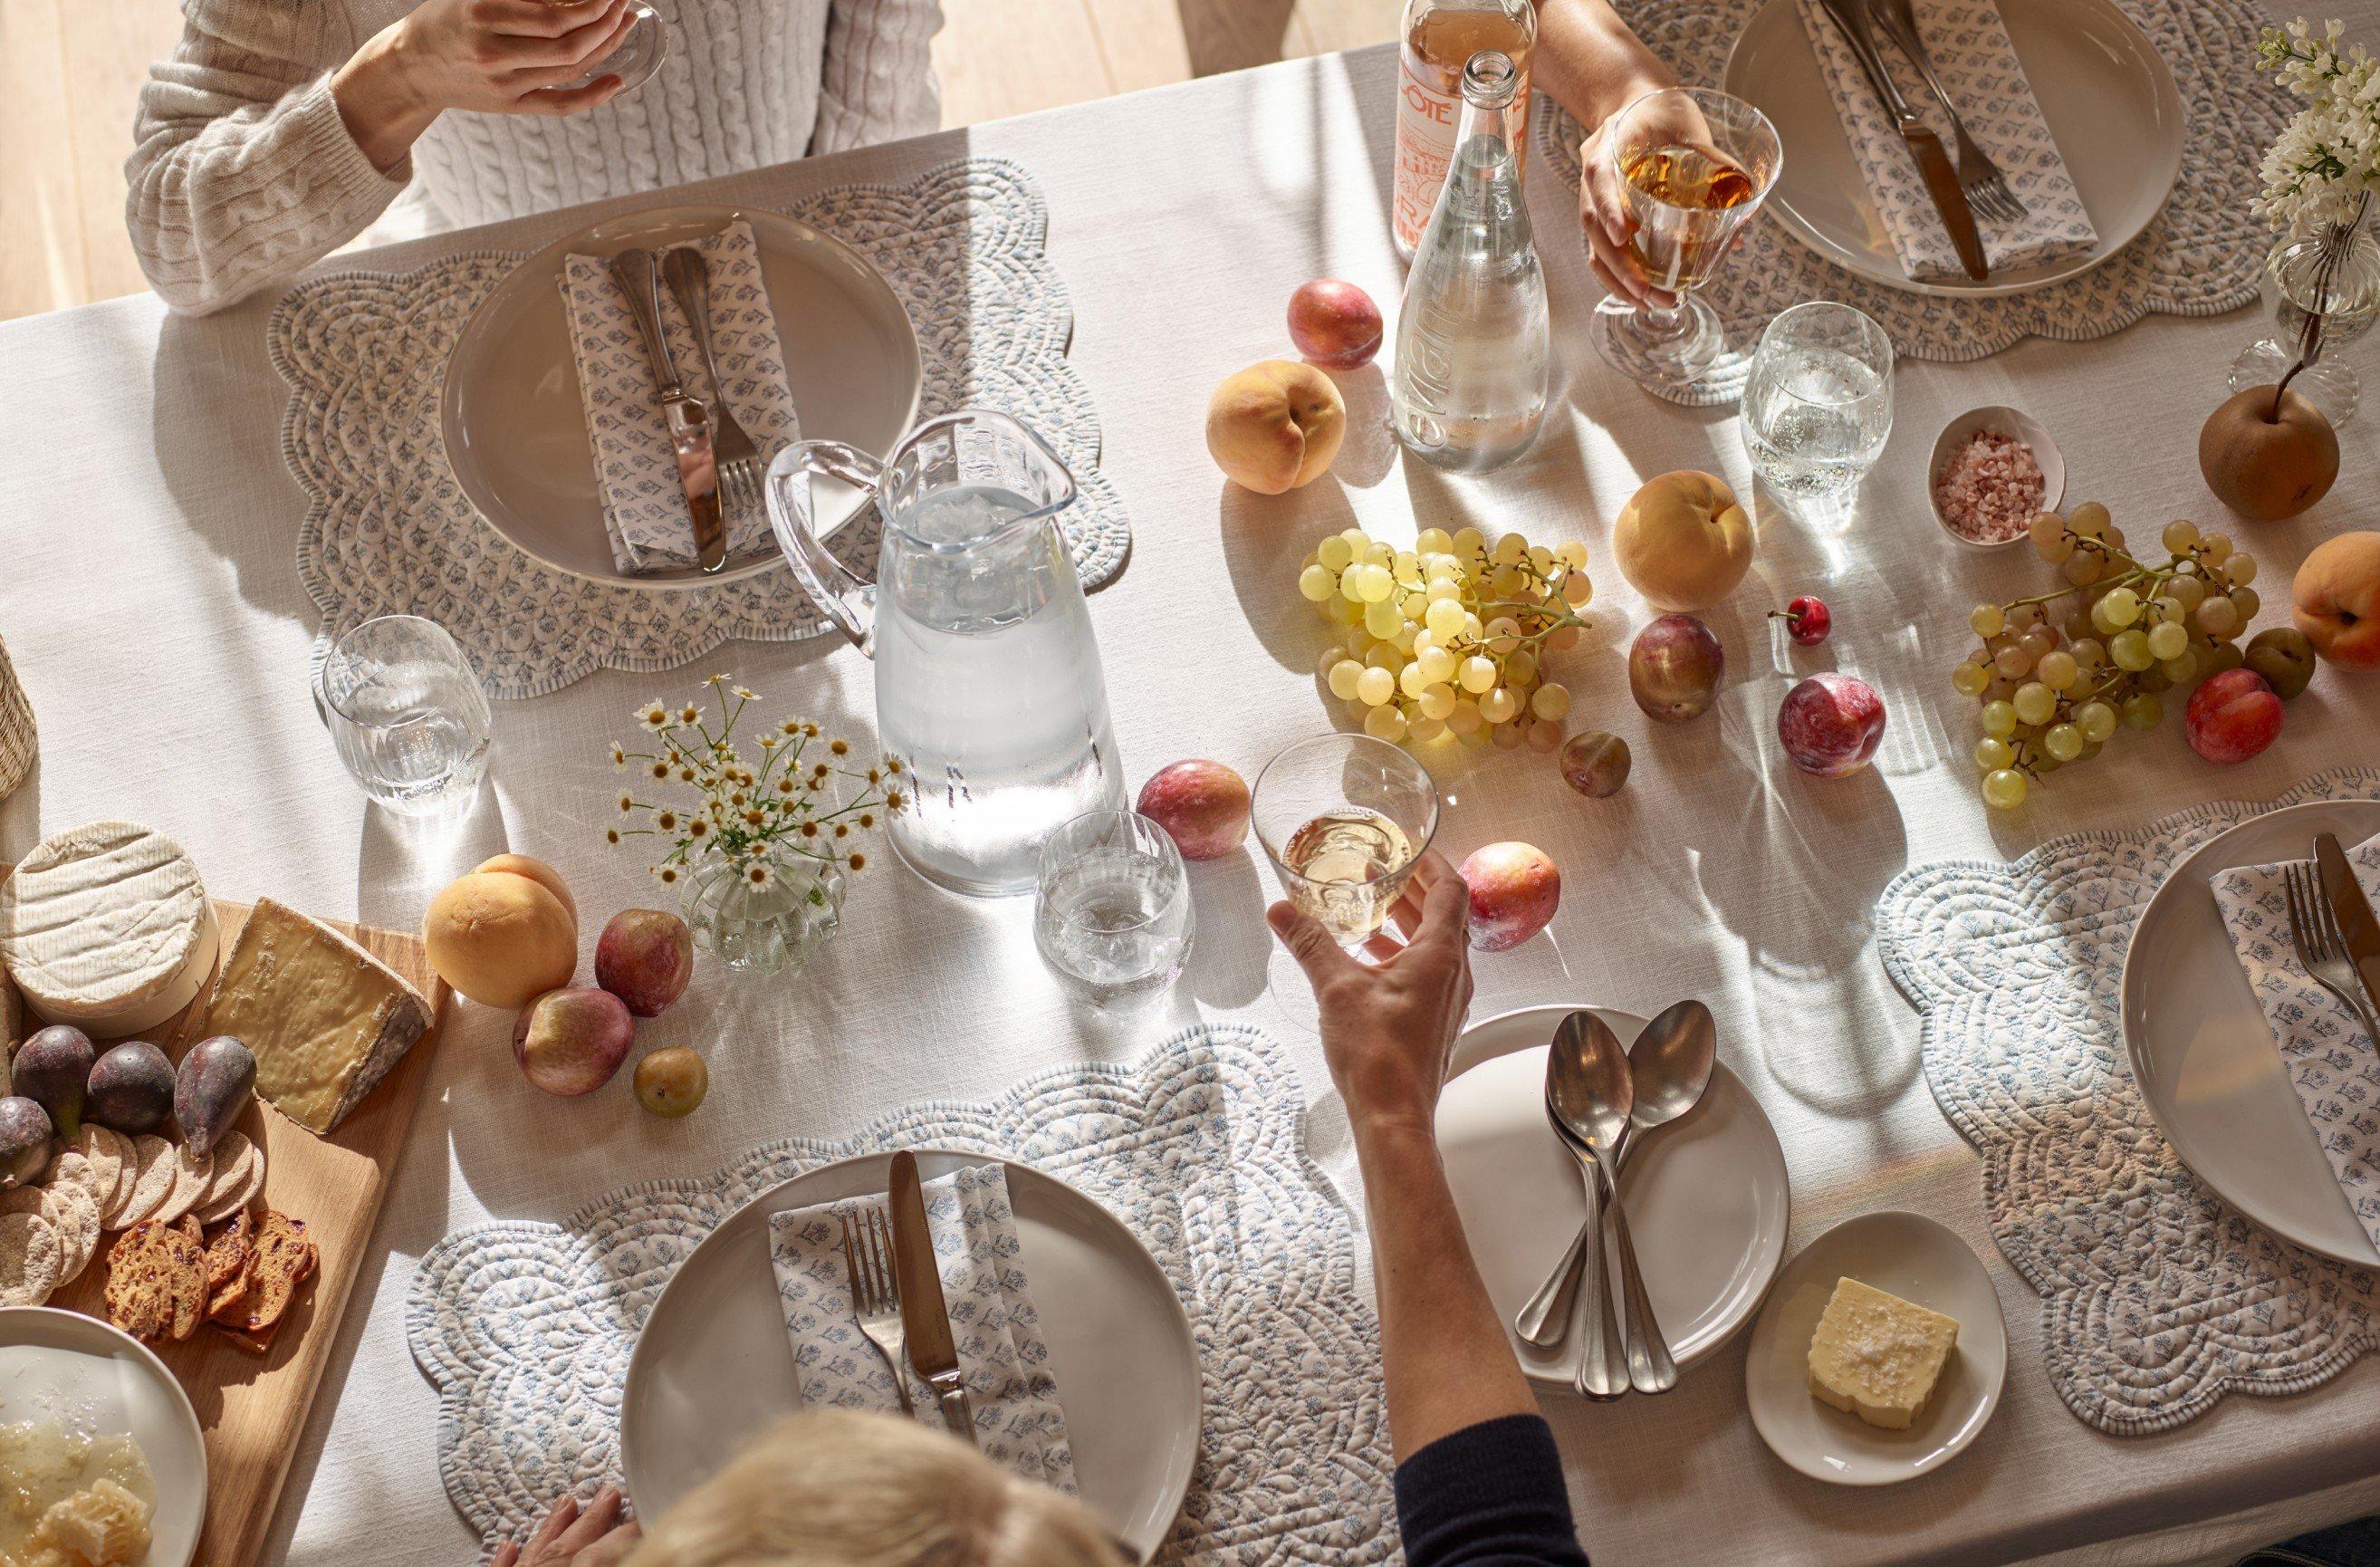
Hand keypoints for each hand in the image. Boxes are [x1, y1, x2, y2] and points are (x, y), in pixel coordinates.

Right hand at [334, 0, 637, 168]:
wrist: (411, 67)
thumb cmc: (445, 20)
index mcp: (482, 15)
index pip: (553, 16)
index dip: (590, 6)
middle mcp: (494, 53)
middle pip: (567, 45)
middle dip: (605, 22)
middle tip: (623, 3)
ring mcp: (504, 84)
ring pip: (570, 70)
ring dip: (605, 47)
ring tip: (623, 24)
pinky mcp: (511, 105)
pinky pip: (560, 105)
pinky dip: (593, 96)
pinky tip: (617, 80)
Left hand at [490, 1486, 640, 1566]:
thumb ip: (607, 1562)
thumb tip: (635, 1552)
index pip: (604, 1554)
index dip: (625, 1533)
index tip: (642, 1518)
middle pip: (569, 1547)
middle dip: (592, 1519)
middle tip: (609, 1493)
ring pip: (537, 1552)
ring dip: (554, 1527)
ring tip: (566, 1502)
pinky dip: (506, 1559)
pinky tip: (508, 1545)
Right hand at [1267, 851, 1473, 1138]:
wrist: (1393, 1114)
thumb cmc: (1378, 1055)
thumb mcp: (1336, 987)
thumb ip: (1309, 943)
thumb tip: (1282, 911)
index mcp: (1441, 955)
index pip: (1450, 890)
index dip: (1431, 862)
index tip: (1408, 848)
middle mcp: (1454, 974)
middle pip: (1444, 915)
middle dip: (1413, 889)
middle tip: (1383, 871)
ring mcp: (1447, 999)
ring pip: (1435, 945)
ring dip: (1407, 921)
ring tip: (1372, 907)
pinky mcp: (1434, 1020)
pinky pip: (1426, 971)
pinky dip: (1401, 952)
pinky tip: (1368, 957)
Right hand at [1577, 88, 1712, 310]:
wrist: (1632, 102)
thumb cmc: (1662, 110)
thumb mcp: (1687, 123)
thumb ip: (1711, 161)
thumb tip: (1744, 213)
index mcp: (1608, 147)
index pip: (1600, 179)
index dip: (1609, 209)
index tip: (1627, 236)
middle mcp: (1592, 177)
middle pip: (1592, 227)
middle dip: (1621, 266)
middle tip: (1649, 291)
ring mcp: (1592, 199)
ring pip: (1594, 247)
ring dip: (1620, 282)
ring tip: (1651, 304)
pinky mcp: (1601, 216)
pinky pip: (1600, 252)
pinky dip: (1619, 278)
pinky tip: (1641, 296)